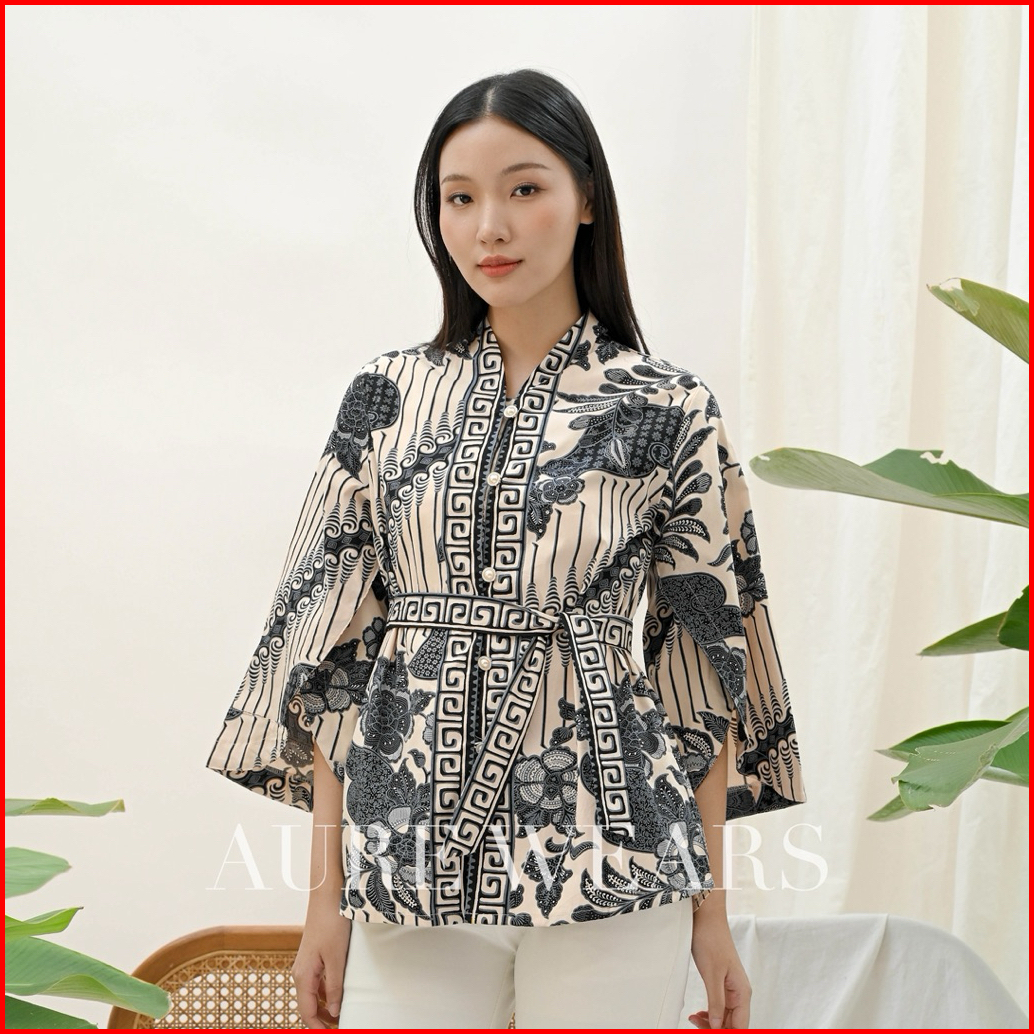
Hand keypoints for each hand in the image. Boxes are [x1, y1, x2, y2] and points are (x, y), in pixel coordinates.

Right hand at [292, 909, 351, 1028]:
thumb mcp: (337, 958)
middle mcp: (300, 972)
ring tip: (341, 1016)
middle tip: (340, 1027)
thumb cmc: (331, 923)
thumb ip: (335, 986)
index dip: (319, 1028)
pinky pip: (317, 982)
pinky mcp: (313, 957)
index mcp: (303, 976)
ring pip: (313, 994)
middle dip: (322, 1020)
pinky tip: (339, 994)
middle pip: (308, 1006)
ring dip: (325, 1007)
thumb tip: (334, 1011)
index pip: (307, 1012)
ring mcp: (306, 964)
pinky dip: (326, 993)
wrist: (326, 897)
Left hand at [687, 919, 750, 1027]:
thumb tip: (717, 1027)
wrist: (707, 918)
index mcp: (742, 993)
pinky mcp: (722, 983)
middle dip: (715, 1029)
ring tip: (693, 1019)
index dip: (725, 1033)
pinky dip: (709, 1013)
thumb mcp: (711, 974)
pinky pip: (719, 1007)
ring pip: (724, 1017)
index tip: (707, 1031)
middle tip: (694, 1025)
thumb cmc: (710, 940)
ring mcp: (731, 989)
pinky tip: (698, 1014)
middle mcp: (740, 993)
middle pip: (733, 1024)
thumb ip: (716, 1002)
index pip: (740, 1027)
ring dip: (710, 1023)